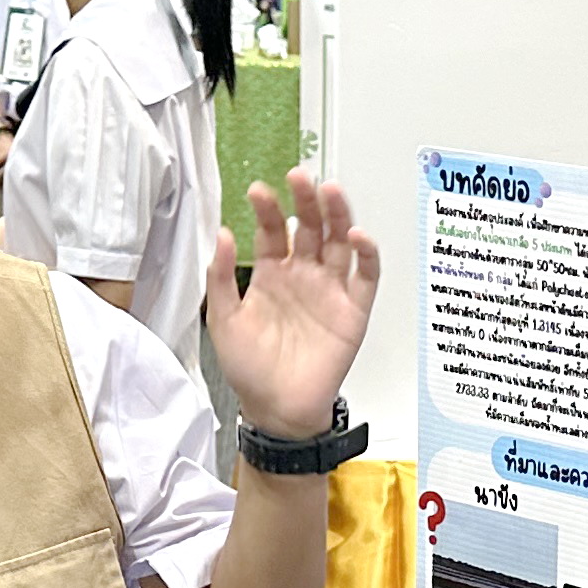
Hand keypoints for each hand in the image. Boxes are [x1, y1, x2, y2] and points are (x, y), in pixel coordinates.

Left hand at [206, 166, 379, 437]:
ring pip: (339, 242)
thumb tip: (223, 234)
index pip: (272, 229)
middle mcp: (303, 275)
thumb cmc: (250, 369)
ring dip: (337, 215)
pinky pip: (365, 276)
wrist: (277, 410)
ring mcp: (330, 290)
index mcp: (271, 273)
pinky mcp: (353, 310)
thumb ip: (220, 277)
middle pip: (310, 226)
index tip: (258, 190)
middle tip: (300, 177)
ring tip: (330, 192)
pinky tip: (356, 236)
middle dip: (306, 200)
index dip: (267, 208)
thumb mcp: (223, 319)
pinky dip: (366, 254)